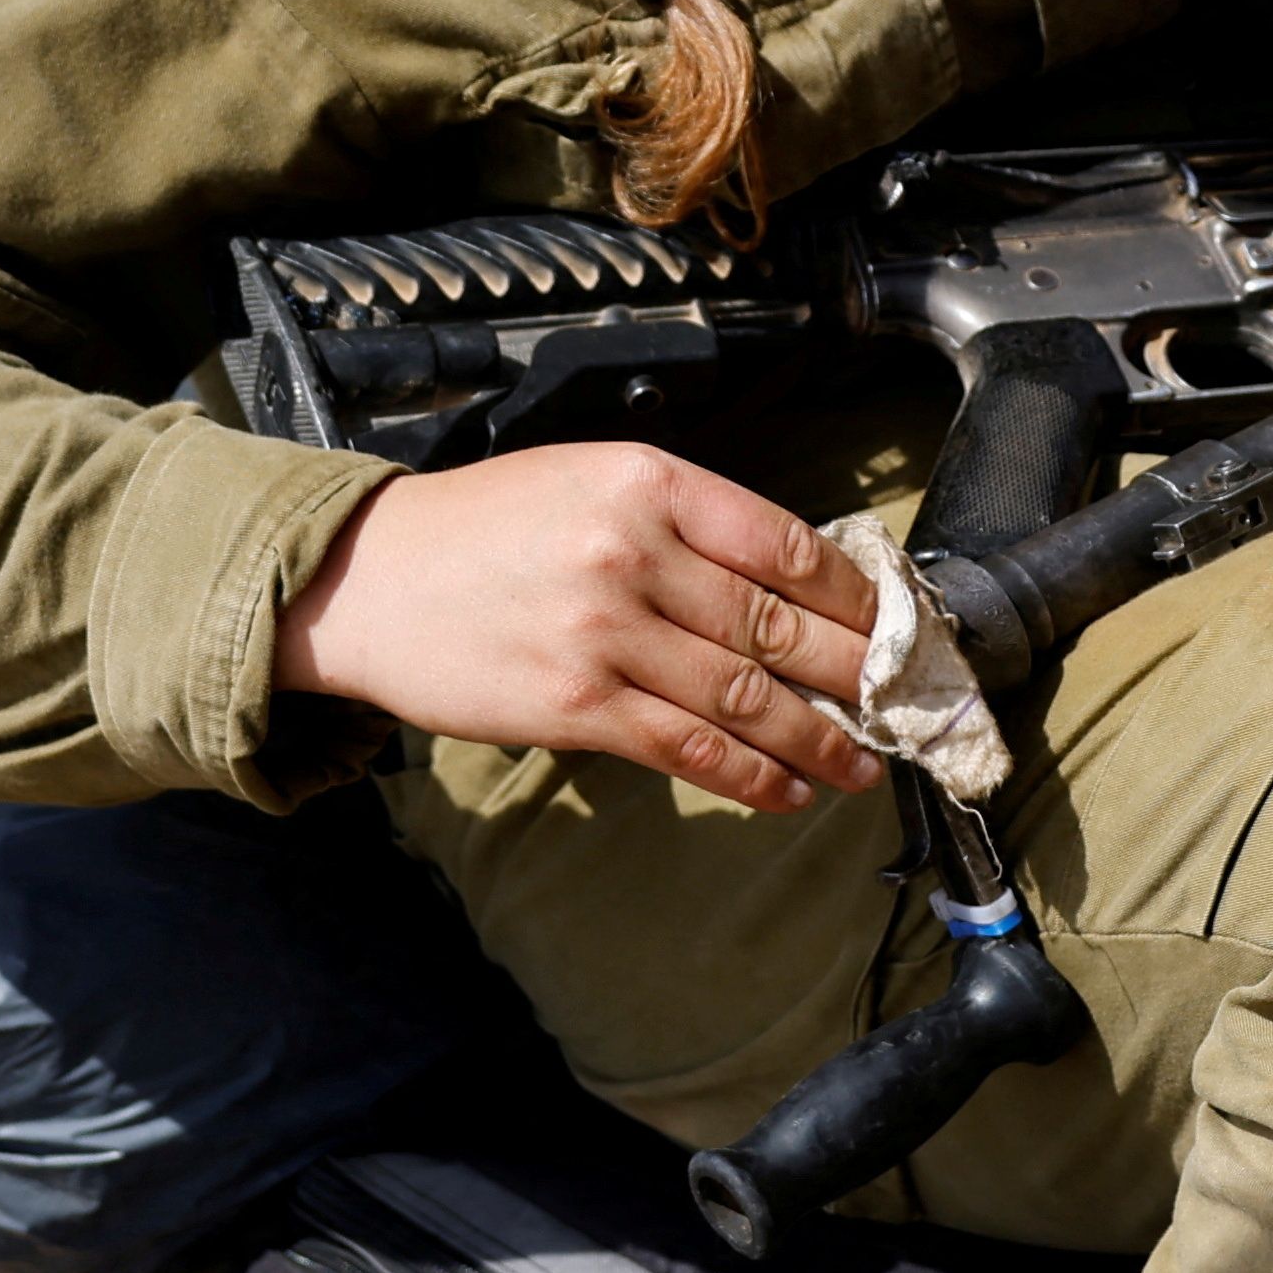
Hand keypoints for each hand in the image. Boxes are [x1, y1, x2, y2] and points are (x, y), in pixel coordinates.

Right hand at [275, 443, 881, 811]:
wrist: (371, 581)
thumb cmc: (483, 530)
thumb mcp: (588, 482)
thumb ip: (684, 522)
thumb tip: (791, 582)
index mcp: (648, 484)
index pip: (787, 545)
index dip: (855, 596)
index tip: (892, 627)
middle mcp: (633, 553)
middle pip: (781, 625)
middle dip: (855, 674)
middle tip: (901, 703)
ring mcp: (606, 635)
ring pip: (747, 697)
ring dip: (820, 739)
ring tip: (862, 762)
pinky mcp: (577, 707)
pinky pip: (690, 750)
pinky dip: (752, 777)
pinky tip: (788, 790)